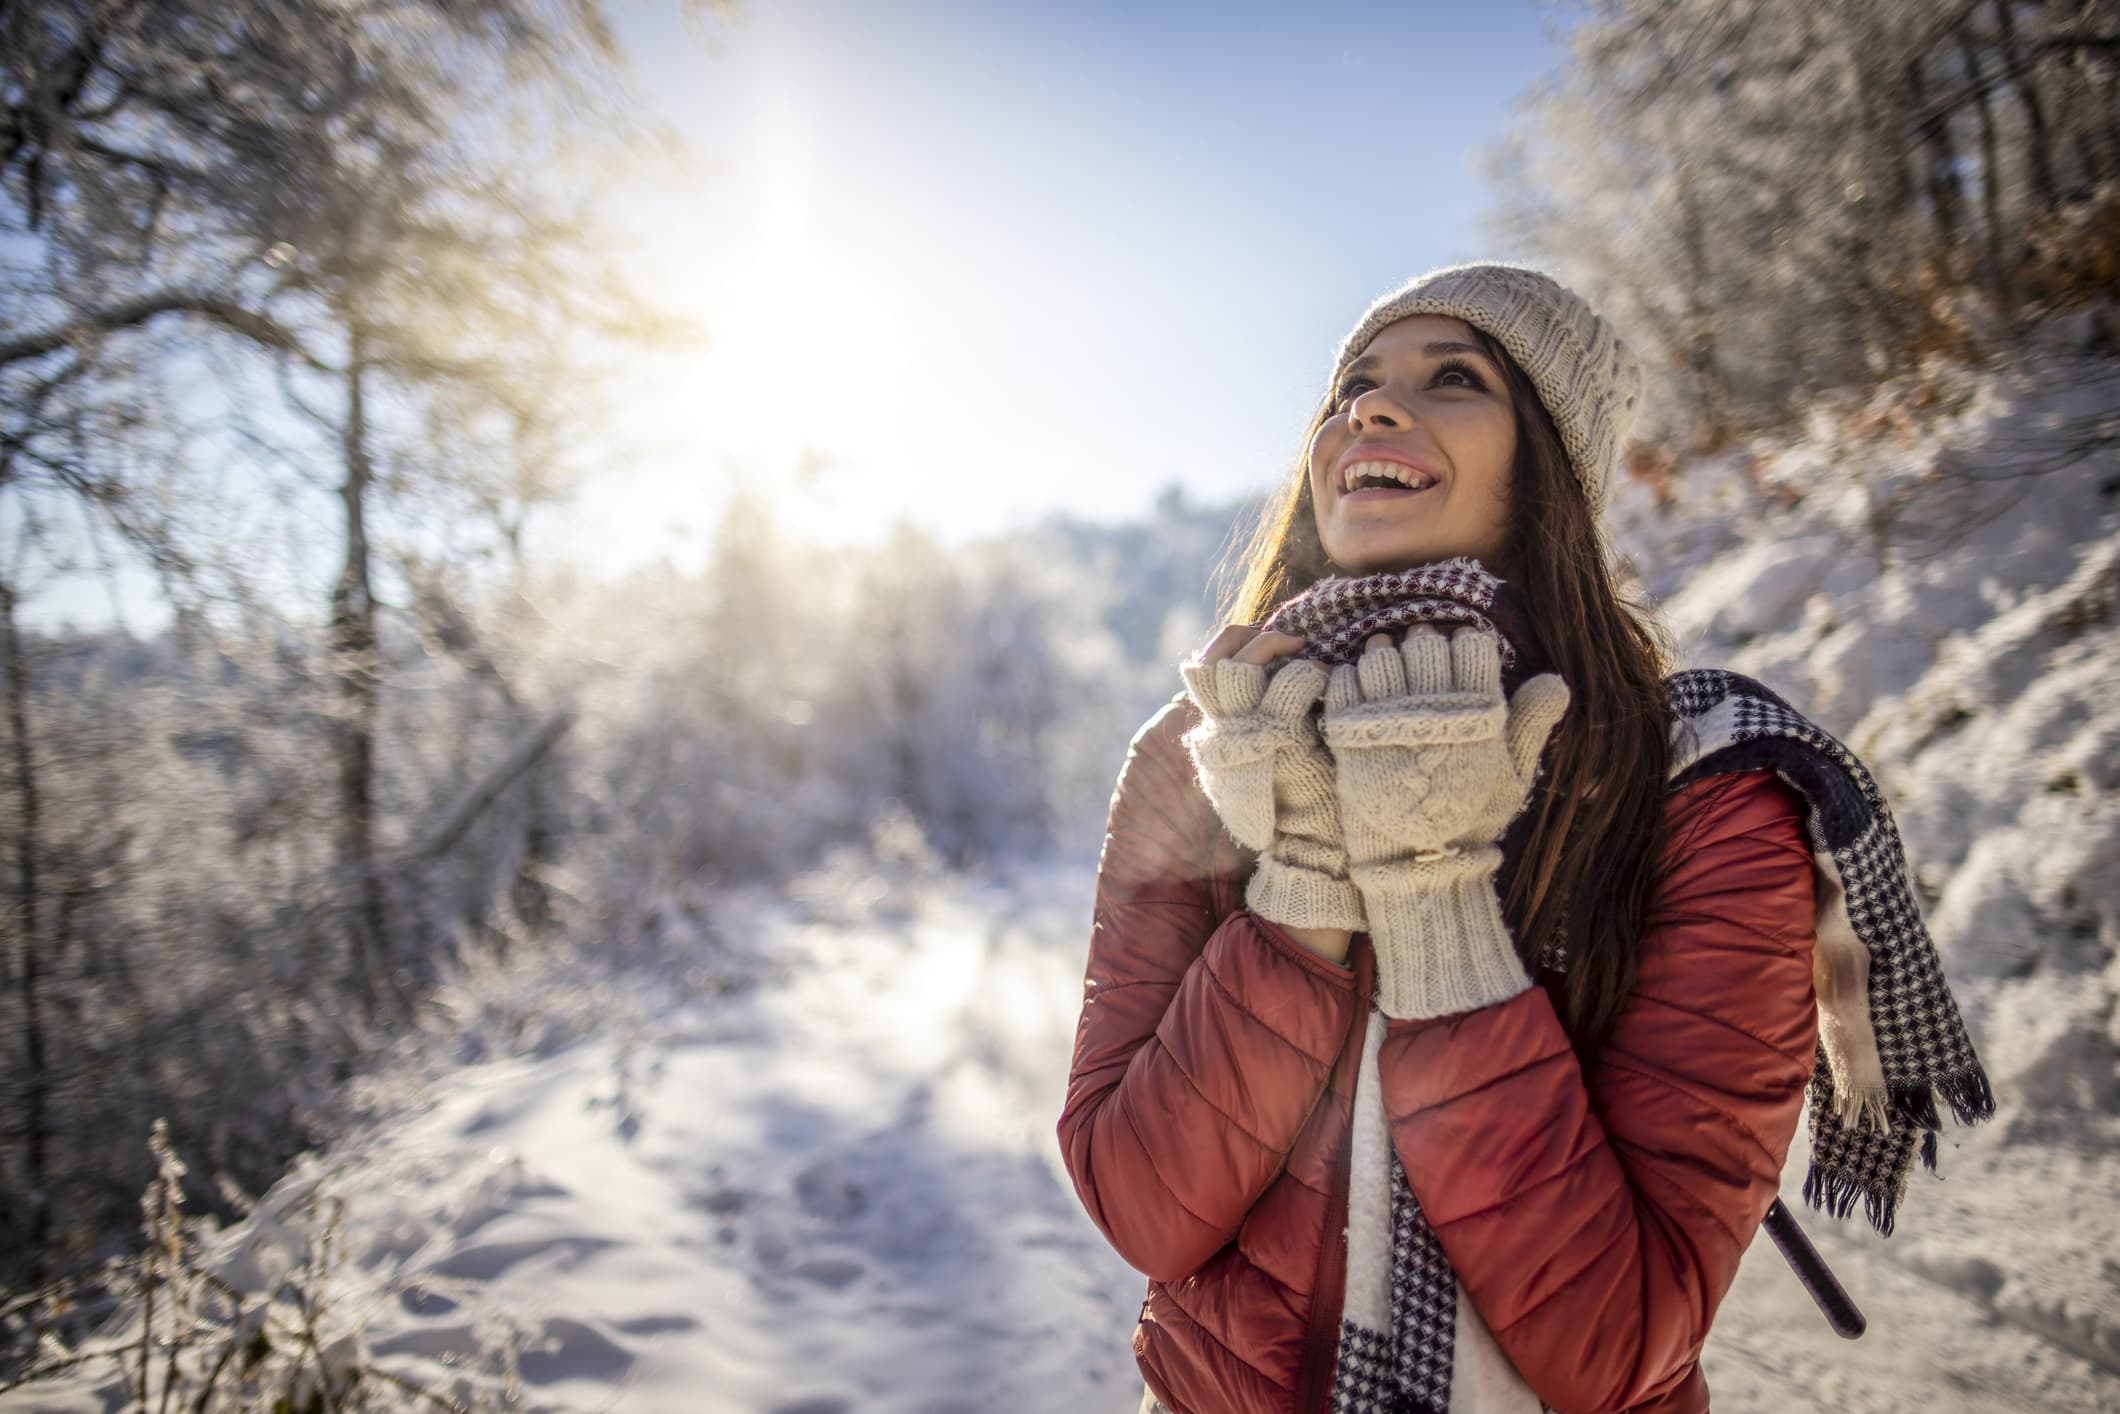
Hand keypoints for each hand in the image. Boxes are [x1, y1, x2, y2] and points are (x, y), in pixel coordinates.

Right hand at [1178, 625, 1366, 940]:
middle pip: (1211, 663)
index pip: (1201, 672)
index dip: (1227, 645)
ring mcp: (1244, 737)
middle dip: (1246, 638)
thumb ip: (1254, 724)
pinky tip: (1325, 678)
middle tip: (1286, 637)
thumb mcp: (1264, 760)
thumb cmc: (1292, 804)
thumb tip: (1266, 680)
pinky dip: (1307, 673)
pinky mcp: (1278, 741)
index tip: (1259, 635)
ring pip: (1240, 668)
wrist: (1306, 848)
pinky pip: (1287, 687)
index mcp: (1214, 736)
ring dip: (1275, 650)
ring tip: (1306, 655)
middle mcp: (1219, 734)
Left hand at [1321, 625, 1569, 1017]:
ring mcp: (1388, 719)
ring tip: (1386, 666)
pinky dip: (1349, 675)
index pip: (1472, 645)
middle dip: (1422, 644)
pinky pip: (1344, 681)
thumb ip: (1531, 723)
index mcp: (1475, 712)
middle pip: (1425, 643)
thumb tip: (1557, 681)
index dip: (1464, 645)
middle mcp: (1433, 709)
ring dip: (1383, 654)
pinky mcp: (1351, 734)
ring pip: (1382, 655)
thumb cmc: (1470, 818)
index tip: (1456, 656)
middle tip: (1418, 655)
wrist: (1417, 864)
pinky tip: (1359, 687)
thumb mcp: (1512, 775)